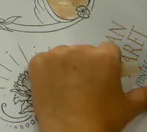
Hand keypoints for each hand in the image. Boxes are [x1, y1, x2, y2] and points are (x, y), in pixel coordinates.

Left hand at [29, 43, 146, 131]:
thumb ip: (143, 94)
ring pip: (64, 54)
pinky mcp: (37, 62)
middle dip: (86, 63)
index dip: (108, 63)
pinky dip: (48, 70)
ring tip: (69, 87)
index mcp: (104, 57)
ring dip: (66, 65)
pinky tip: (53, 86)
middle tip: (86, 85)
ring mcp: (56, 54)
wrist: (70, 131)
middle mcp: (79, 50)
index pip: (108, 50)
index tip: (104, 77)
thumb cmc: (102, 118)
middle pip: (85, 50)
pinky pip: (44, 60)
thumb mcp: (129, 107)